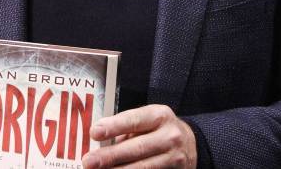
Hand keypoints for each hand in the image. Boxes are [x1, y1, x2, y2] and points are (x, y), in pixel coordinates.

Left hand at [82, 104, 196, 167]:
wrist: (191, 145)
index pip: (135, 120)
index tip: (94, 132)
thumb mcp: (149, 121)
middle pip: (137, 148)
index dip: (114, 126)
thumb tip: (100, 140)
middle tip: (89, 161)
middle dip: (110, 156)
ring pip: (143, 168)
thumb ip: (128, 128)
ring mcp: (174, 159)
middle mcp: (170, 136)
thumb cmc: (160, 130)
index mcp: (160, 116)